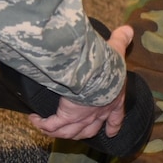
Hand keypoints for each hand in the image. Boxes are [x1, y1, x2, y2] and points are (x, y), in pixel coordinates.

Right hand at [28, 25, 134, 139]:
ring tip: (49, 127)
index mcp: (113, 101)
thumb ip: (121, 40)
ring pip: (70, 133)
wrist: (94, 74)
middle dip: (85, 132)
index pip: (115, 117)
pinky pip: (52, 126)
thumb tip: (127, 30)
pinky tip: (34, 119)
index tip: (112, 132)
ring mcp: (81, 118)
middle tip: (78, 133)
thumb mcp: (116, 49)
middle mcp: (98, 113)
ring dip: (61, 132)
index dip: (113, 125)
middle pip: (91, 130)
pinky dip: (42, 125)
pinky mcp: (65, 117)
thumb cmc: (107, 64)